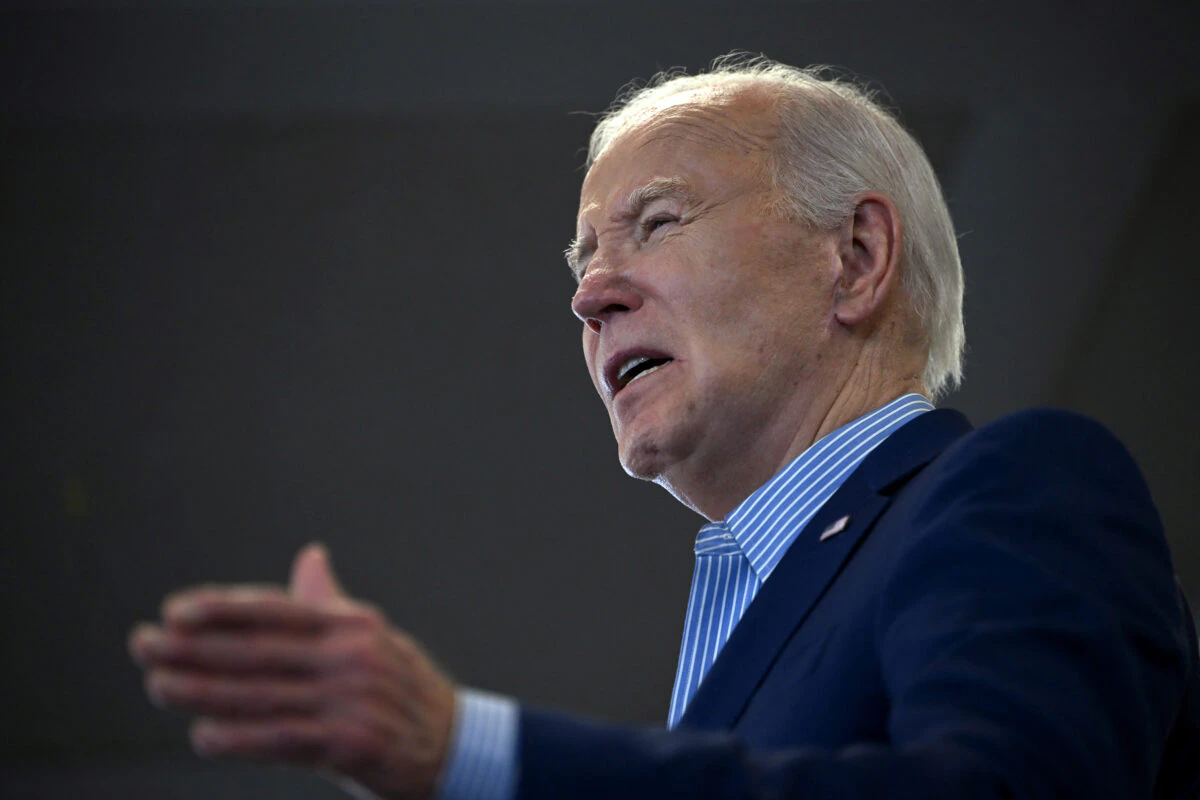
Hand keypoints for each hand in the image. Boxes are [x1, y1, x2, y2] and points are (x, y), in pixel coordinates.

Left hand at [129, 544, 456, 799]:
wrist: (458, 746)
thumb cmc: (402, 691)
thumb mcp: (374, 639)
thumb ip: (331, 603)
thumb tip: (310, 556)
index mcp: (352, 624)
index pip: (276, 609)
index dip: (222, 608)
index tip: (174, 611)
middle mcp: (351, 656)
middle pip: (258, 649)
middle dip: (194, 647)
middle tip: (143, 644)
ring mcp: (353, 700)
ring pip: (262, 694)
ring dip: (202, 691)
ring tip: (158, 685)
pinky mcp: (353, 744)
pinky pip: (284, 739)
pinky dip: (241, 737)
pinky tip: (203, 734)